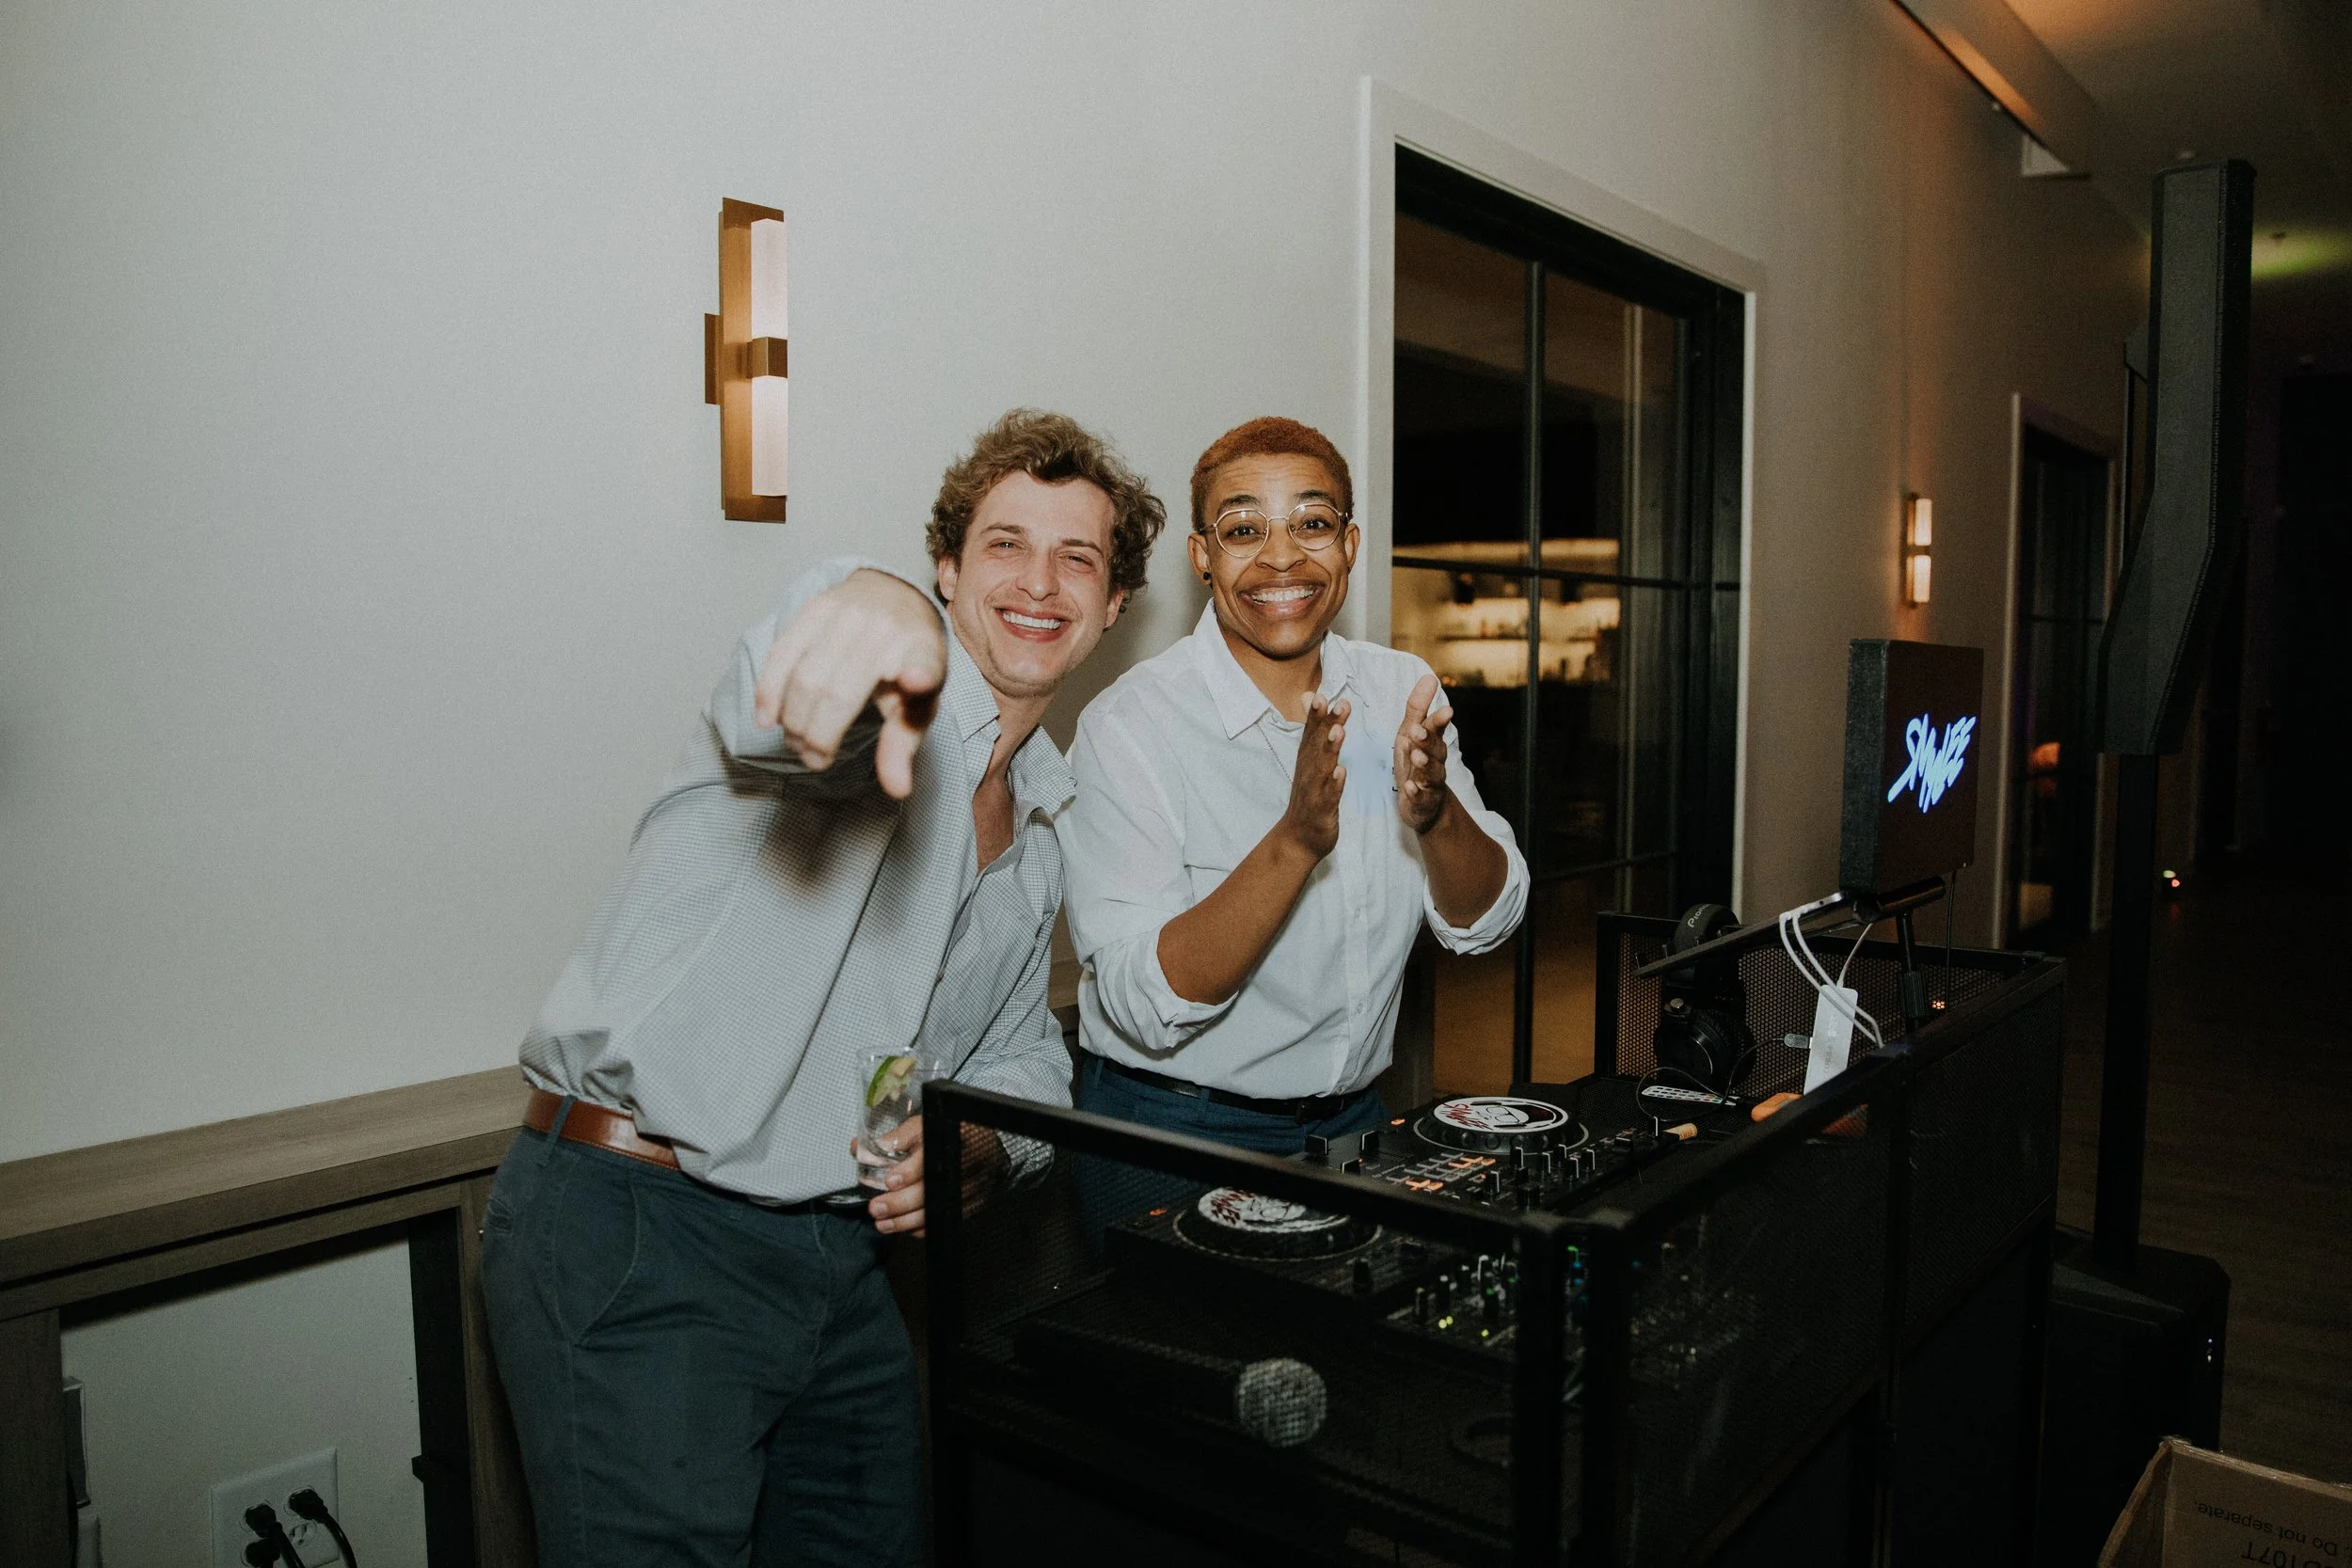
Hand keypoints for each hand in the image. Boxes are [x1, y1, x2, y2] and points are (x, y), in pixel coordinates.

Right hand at [753, 569, 945, 798]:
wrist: (893, 595)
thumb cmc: (908, 662)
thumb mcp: (918, 703)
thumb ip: (902, 744)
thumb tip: (897, 790)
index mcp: (923, 652)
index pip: (925, 665)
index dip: (920, 675)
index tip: (914, 682)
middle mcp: (886, 628)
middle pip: (837, 692)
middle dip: (818, 736)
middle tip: (814, 760)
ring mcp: (849, 613)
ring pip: (805, 676)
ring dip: (793, 719)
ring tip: (797, 743)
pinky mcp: (816, 606)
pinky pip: (782, 653)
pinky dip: (769, 690)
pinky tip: (767, 719)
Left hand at [861, 1117, 1009, 1236]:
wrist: (987, 1147)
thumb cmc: (950, 1133)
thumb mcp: (924, 1125)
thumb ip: (894, 1138)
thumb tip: (858, 1148)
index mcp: (949, 1142)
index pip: (930, 1160)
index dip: (909, 1172)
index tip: (890, 1180)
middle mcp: (960, 1169)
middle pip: (929, 1192)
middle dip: (899, 1204)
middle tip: (876, 1209)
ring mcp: (966, 1190)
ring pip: (933, 1212)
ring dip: (904, 1222)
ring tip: (881, 1223)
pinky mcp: (968, 1206)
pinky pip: (942, 1222)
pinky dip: (920, 1228)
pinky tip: (903, 1225)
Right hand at [1278, 694, 1348, 860]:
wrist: (1299, 839)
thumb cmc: (1309, 795)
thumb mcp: (1310, 758)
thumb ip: (1314, 727)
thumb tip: (1310, 696)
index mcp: (1308, 759)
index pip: (1312, 733)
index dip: (1316, 715)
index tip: (1322, 694)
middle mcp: (1308, 771)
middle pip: (1317, 745)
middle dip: (1325, 724)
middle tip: (1336, 703)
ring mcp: (1314, 791)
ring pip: (1322, 767)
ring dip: (1329, 749)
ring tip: (1339, 732)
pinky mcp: (1322, 810)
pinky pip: (1329, 796)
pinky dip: (1334, 784)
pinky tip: (1341, 773)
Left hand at [1394, 674, 1453, 833]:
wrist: (1423, 804)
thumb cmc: (1416, 762)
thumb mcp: (1411, 733)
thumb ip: (1418, 708)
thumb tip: (1429, 677)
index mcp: (1432, 743)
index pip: (1437, 729)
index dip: (1439, 721)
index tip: (1446, 710)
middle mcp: (1435, 762)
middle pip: (1435, 750)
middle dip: (1427, 740)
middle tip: (1418, 730)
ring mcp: (1430, 783)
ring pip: (1430, 773)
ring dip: (1424, 764)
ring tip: (1416, 756)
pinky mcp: (1422, 801)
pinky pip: (1420, 797)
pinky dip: (1416, 792)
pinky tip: (1410, 788)